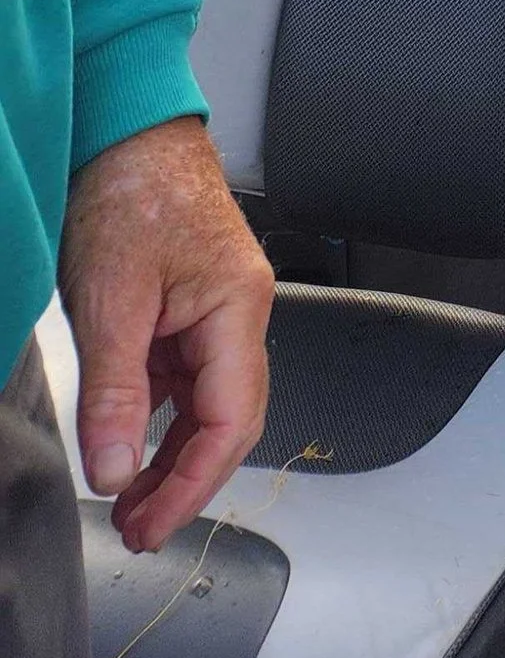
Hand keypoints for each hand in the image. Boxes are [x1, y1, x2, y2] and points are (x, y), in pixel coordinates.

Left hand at [58, 116, 272, 553]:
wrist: (127, 130)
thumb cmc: (131, 192)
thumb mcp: (110, 302)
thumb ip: (116, 394)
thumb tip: (116, 472)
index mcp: (239, 307)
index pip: (232, 421)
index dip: (193, 484)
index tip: (151, 525)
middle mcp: (241, 312)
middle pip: (230, 419)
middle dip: (185, 481)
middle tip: (135, 527)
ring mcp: (218, 309)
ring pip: (208, 403)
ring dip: (171, 456)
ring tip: (125, 498)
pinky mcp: (192, 306)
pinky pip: (186, 379)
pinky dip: (159, 419)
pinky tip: (127, 441)